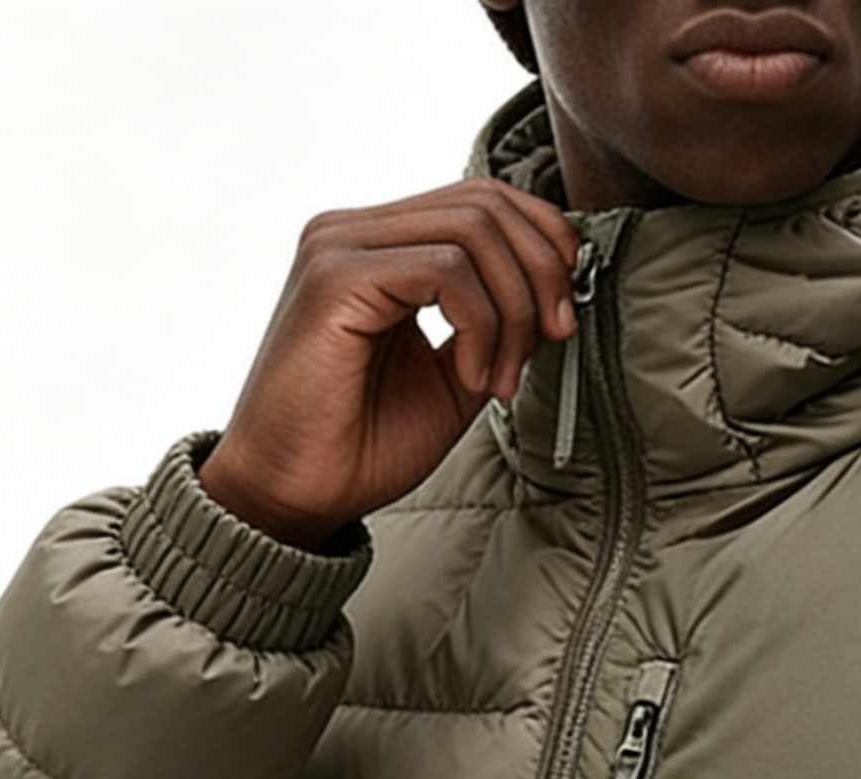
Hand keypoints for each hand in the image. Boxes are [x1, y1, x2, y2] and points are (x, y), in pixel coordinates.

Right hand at [197, 178, 580, 549]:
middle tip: (554, 339)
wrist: (295, 497)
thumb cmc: (361, 447)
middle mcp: (354, 232)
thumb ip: (498, 324)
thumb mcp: (456, 377)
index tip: (565, 312)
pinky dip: (482, 325)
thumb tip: (556, 288)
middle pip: (484, 203)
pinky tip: (475, 378)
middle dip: (542, 272)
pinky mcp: (335, 277)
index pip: (480, 199)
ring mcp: (339, 247)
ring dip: (514, 309)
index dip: (543, 240)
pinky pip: (445, 269)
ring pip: (473, 231)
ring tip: (501, 379)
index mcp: (380, 245)